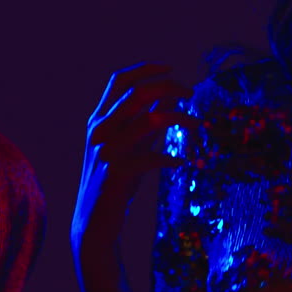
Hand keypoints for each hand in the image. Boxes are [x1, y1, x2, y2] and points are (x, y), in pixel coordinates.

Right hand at [71, 63, 199, 260]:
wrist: (94, 222)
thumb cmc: (116, 182)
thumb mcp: (131, 146)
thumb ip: (145, 122)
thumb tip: (169, 97)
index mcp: (99, 120)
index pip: (119, 81)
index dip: (145, 70)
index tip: (171, 69)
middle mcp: (99, 131)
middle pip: (136, 93)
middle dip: (168, 87)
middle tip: (191, 94)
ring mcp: (106, 151)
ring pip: (148, 119)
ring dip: (179, 117)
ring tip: (197, 124)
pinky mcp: (116, 173)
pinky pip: (152, 157)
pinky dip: (171, 157)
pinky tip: (181, 163)